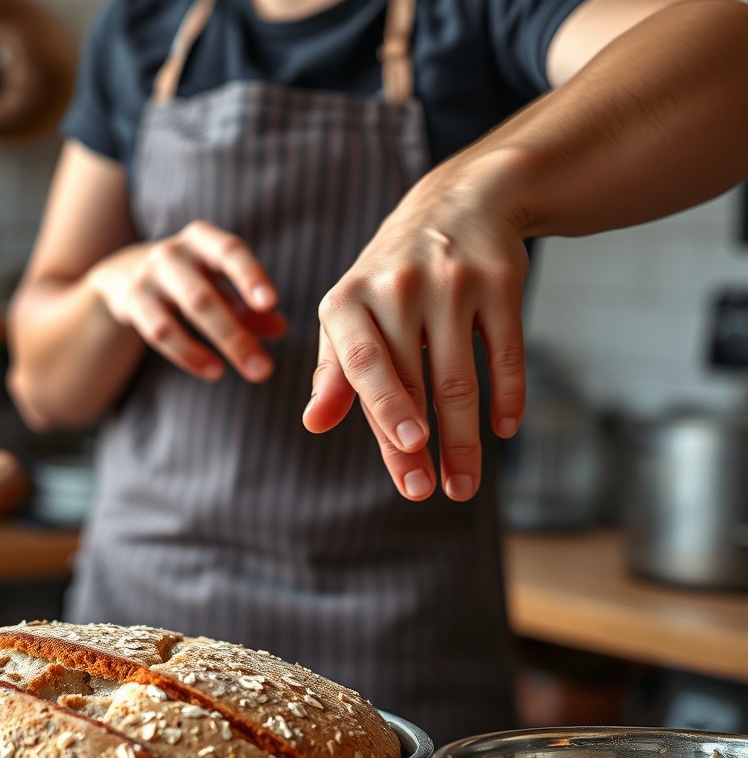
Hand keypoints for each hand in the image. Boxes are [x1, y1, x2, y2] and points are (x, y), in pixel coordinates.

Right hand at [90, 220, 286, 381]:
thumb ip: (249, 308)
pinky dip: (188, 355)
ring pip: (185, 313)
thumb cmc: (191, 279)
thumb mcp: (221, 287)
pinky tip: (213, 371)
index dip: (250, 275)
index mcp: (204, 240)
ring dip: (218, 346)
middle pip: (206, 296)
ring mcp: (150, 276)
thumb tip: (280, 328)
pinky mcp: (132, 301)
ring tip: (248, 372)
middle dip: (237, 336)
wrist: (125, 274)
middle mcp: (174, 253)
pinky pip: (160, 332)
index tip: (270, 302)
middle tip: (266, 370)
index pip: (230, 251)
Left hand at [303, 155, 529, 501]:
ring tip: (463, 485)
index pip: (362, 365)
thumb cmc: (389, 279)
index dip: (382, 414)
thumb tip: (313, 423)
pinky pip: (506, 351)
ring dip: (464, 440)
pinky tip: (505, 429)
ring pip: (460, 378)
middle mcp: (397, 286)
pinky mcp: (501, 280)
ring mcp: (452, 282)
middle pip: (414, 382)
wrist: (458, 202)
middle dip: (422, 447)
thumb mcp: (350, 315)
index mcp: (348, 299)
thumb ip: (334, 371)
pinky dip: (508, 395)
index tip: (404, 462)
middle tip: (425, 492)